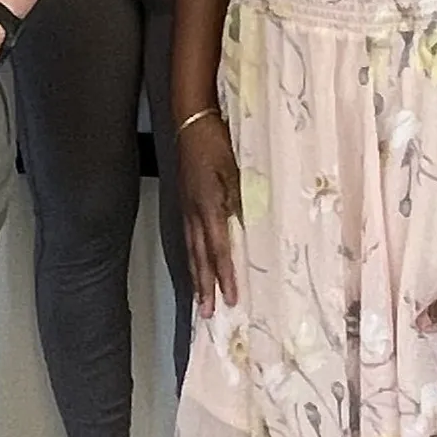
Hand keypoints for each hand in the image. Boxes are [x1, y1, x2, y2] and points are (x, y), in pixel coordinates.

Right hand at [178, 115, 241, 310]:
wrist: (192, 123)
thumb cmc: (219, 143)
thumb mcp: (236, 169)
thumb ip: (242, 199)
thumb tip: (250, 229)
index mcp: (209, 206)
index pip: (218, 249)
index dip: (225, 274)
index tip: (231, 298)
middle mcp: (194, 212)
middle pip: (199, 256)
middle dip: (204, 285)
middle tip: (207, 313)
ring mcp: (187, 208)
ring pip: (191, 250)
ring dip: (196, 276)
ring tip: (199, 298)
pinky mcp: (185, 203)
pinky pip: (189, 238)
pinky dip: (193, 257)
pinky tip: (196, 266)